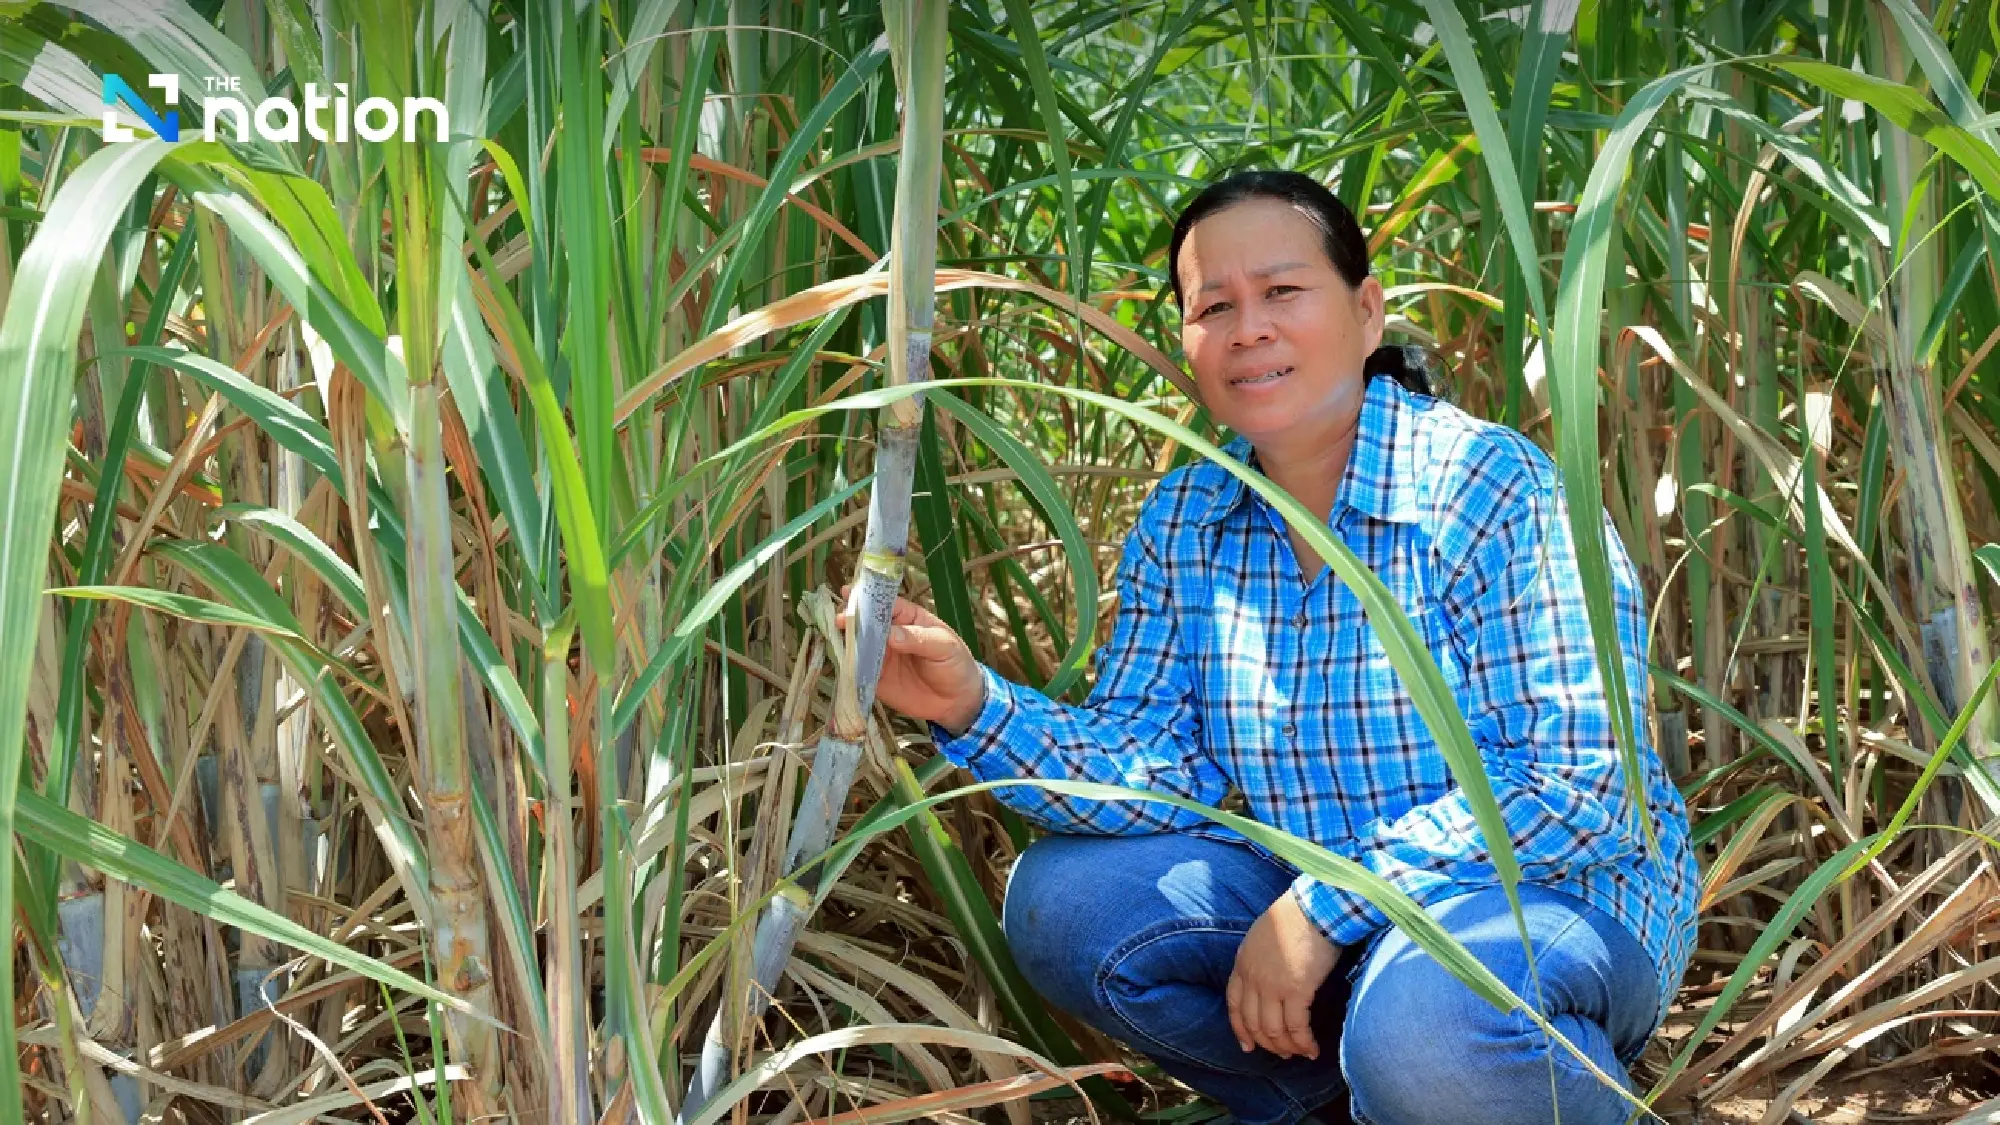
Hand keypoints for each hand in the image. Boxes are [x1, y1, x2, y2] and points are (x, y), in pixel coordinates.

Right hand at [837, 591, 984, 733]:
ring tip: (837, 638)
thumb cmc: (955, 664)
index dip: (868, 597)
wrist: (956, 700)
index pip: (885, 602)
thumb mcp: (944, 646)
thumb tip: (891, 635)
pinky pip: (859, 670)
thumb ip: (918, 639)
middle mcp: (889, 633)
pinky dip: (848, 666)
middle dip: (852, 618)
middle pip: (865, 621)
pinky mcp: (876, 678)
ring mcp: (881, 655)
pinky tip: (842, 661)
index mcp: (907, 617)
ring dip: (846, 640)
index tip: (851, 593)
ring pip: (857, 644)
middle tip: (842, 619)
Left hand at [1227, 892, 1338, 1059]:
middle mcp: (1253, 978)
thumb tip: (1269, 979)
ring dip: (1286, 1047)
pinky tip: (1312, 1049)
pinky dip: (1303, 1043)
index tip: (1247, 1045)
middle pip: (1253, 1022)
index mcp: (1242, 963)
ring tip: (1299, 1053)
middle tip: (1281, 1053)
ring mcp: (1272, 986)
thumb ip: (1259, 959)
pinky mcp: (1296, 991)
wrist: (1314, 909)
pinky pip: (1296, 1027)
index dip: (1240, 1028)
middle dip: (1267, 1043)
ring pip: (1273, 1030)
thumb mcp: (1262, 936)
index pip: (1234, 1005)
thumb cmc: (1295, 917)